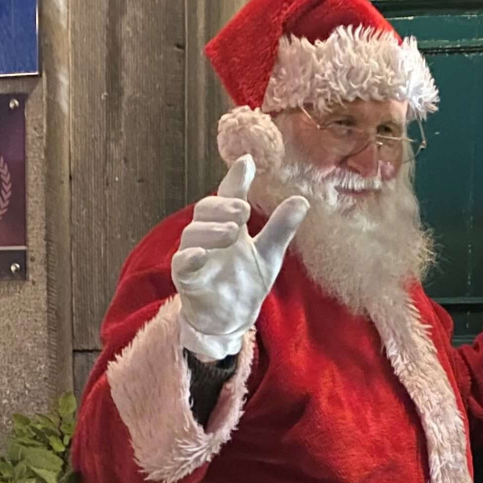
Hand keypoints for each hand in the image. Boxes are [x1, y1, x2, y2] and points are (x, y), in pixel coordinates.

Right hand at [171, 155, 308, 360]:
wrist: (231, 320)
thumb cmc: (245, 282)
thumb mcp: (269, 254)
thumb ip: (280, 228)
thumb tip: (302, 200)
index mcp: (228, 225)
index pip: (229, 196)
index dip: (236, 179)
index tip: (247, 162)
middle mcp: (208, 235)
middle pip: (206, 209)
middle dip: (224, 206)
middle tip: (245, 210)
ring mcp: (194, 255)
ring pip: (193, 233)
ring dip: (212, 229)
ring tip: (234, 232)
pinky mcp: (185, 278)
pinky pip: (181, 263)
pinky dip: (189, 256)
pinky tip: (201, 253)